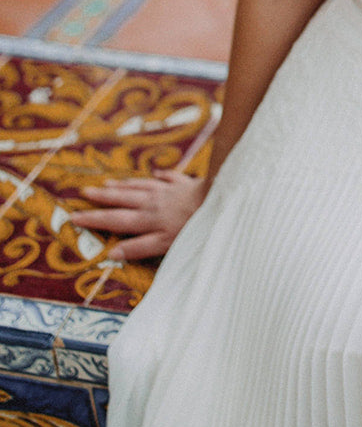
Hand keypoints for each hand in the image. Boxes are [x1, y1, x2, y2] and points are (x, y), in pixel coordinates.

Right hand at [77, 170, 207, 260]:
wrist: (221, 198)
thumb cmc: (194, 225)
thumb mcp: (165, 244)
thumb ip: (139, 248)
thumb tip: (112, 253)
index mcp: (149, 219)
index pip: (116, 221)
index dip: (95, 220)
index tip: (75, 217)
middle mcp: (155, 203)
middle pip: (124, 199)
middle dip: (103, 197)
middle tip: (84, 193)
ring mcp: (170, 191)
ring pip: (142, 186)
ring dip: (124, 185)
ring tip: (108, 182)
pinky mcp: (187, 184)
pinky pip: (170, 178)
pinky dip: (161, 176)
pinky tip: (157, 173)